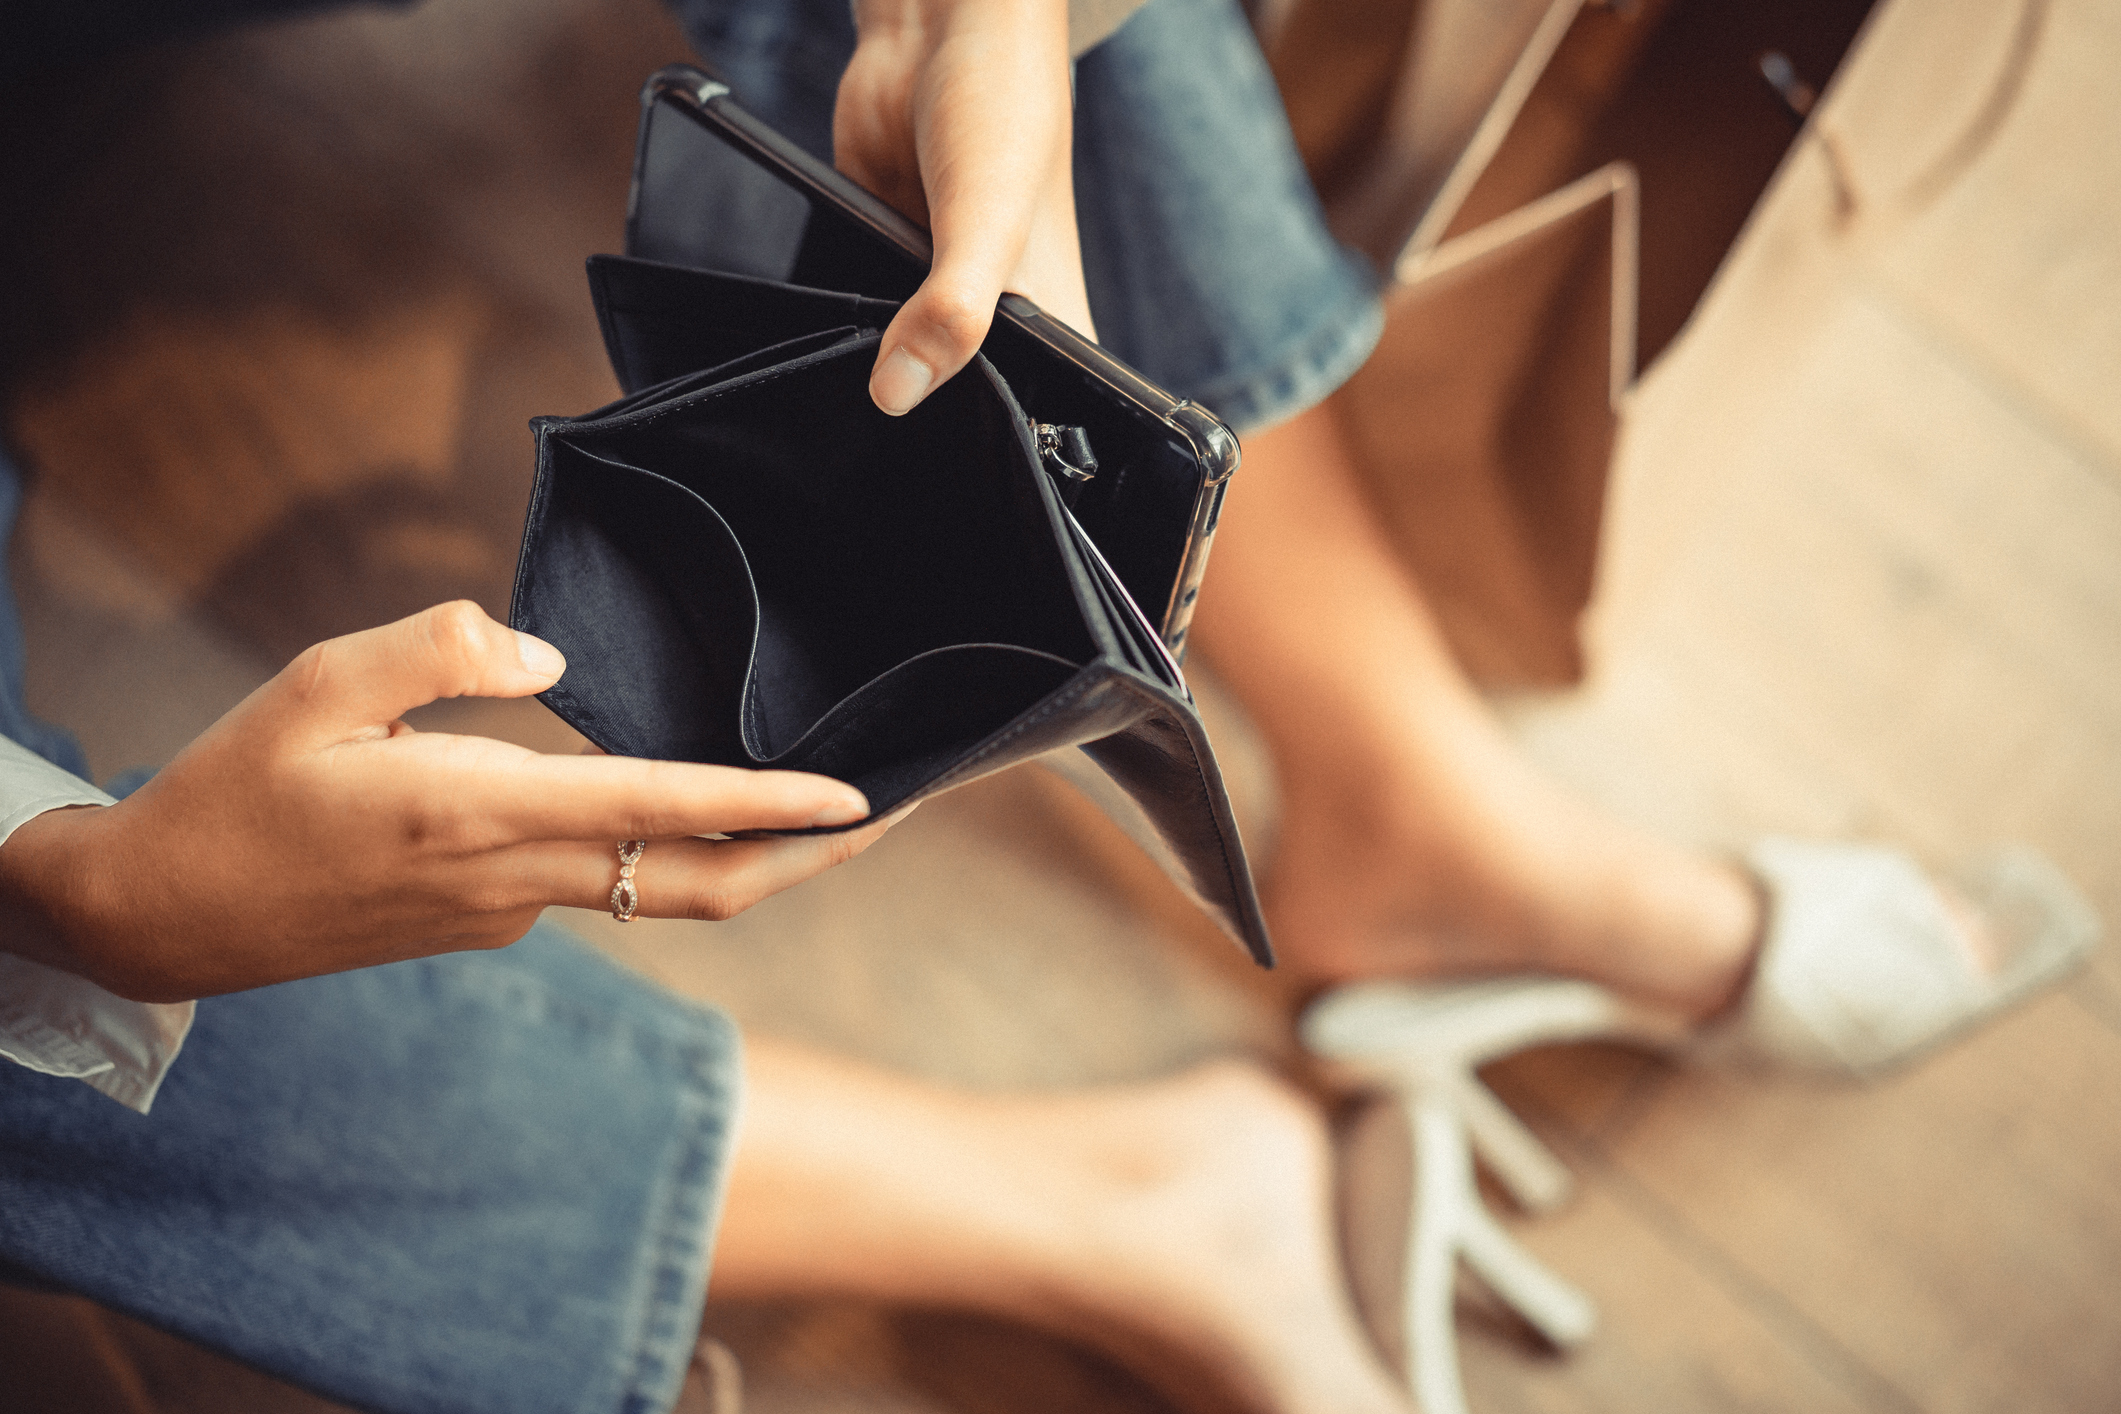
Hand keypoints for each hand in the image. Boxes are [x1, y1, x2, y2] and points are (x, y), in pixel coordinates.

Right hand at [0, 601, 899, 1002]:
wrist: (166, 915)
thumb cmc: (236, 789)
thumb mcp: (316, 684)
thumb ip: (440, 647)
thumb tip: (548, 649)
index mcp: (480, 810)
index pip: (663, 809)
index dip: (773, 808)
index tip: (864, 801)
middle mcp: (515, 876)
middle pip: (703, 887)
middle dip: (812, 862)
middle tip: (901, 815)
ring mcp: (510, 910)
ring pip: (665, 892)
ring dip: (757, 860)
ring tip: (836, 811)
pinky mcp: (492, 919)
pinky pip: (606, 883)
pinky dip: (671, 851)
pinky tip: (692, 803)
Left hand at [834, 0, 1093, 414]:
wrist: (935, 29)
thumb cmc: (999, 111)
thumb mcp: (985, 221)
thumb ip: (949, 310)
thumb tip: (894, 393)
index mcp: (1058, 333)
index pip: (1040, 429)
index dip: (998, 454)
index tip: (952, 477)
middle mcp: (1003, 327)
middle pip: (959, 407)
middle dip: (924, 418)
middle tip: (883, 435)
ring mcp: (936, 304)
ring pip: (901, 371)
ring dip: (873, 375)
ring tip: (846, 395)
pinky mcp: (880, 275)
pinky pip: (854, 327)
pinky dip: (839, 333)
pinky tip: (820, 346)